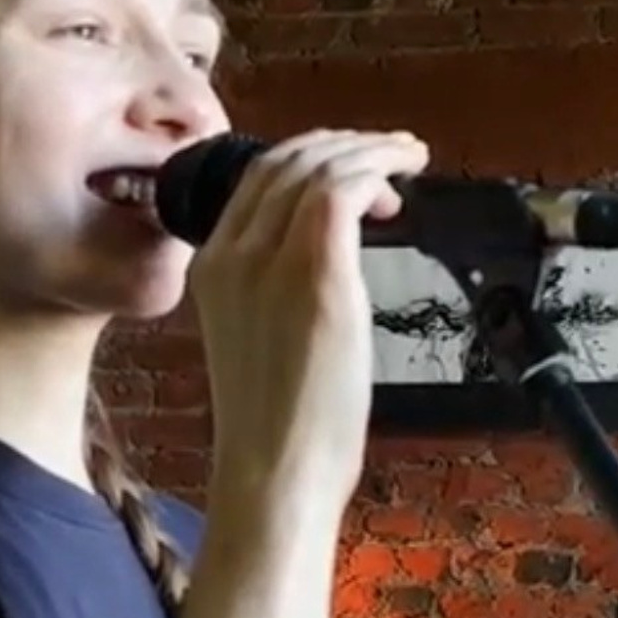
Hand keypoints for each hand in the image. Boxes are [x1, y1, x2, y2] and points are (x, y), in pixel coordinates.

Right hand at [188, 129, 429, 518]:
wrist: (273, 472)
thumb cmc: (276, 422)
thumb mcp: (255, 334)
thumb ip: (272, 284)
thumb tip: (322, 254)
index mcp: (211, 265)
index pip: (257, 178)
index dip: (309, 156)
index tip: (352, 166)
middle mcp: (233, 252)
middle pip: (286, 160)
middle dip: (343, 144)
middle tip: (388, 153)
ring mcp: (270, 262)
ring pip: (318, 167)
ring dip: (369, 151)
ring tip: (406, 158)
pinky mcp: (316, 278)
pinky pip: (342, 191)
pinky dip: (377, 168)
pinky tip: (404, 177)